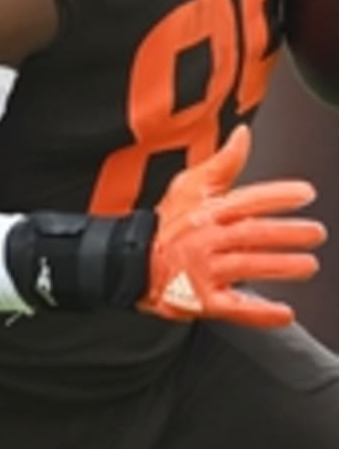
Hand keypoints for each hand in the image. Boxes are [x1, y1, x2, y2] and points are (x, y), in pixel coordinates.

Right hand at [140, 125, 325, 327]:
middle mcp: (205, 239)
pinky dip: (260, 312)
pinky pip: (235, 308)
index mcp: (205, 212)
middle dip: (286, 233)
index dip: (276, 195)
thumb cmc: (168, 225)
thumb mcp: (189, 187)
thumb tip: (243, 136)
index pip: (245, 200)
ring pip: (247, 267)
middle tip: (315, 232)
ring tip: (308, 265)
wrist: (134, 262)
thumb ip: (222, 163)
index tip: (305, 193)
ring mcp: (203, 271)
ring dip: (281, 267)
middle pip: (250, 234)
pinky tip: (284, 311)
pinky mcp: (202, 301)